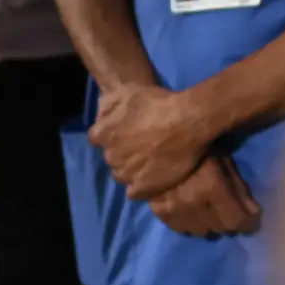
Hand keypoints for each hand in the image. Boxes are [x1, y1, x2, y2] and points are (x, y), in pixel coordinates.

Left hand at [86, 76, 217, 203]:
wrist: (188, 122)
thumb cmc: (158, 103)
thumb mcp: (128, 92)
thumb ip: (109, 104)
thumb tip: (101, 113)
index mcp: (103, 134)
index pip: (96, 139)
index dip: (111, 136)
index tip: (124, 133)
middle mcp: (110, 156)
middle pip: (111, 157)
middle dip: (122, 153)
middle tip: (141, 146)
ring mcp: (126, 174)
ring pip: (121, 175)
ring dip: (131, 170)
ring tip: (149, 163)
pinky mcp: (142, 187)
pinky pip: (133, 192)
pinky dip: (140, 187)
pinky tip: (152, 178)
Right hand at [144, 152, 261, 238]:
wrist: (157, 144)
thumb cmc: (198, 148)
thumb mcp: (224, 162)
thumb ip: (239, 189)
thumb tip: (254, 214)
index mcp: (211, 187)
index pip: (236, 221)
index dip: (248, 224)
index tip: (251, 220)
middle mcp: (193, 203)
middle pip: (220, 228)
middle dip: (229, 221)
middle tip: (229, 211)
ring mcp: (174, 210)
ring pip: (202, 232)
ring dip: (210, 224)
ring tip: (209, 211)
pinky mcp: (159, 213)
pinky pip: (182, 229)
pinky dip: (191, 224)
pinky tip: (192, 211)